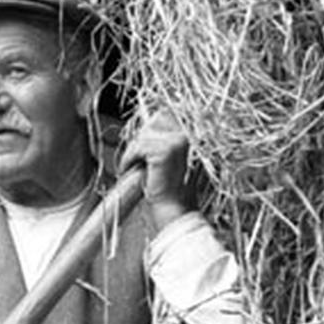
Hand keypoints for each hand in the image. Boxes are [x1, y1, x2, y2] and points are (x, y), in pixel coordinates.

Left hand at [118, 109, 191, 229]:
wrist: (176, 208)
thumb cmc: (173, 187)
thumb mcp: (172, 157)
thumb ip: (165, 138)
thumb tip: (148, 122)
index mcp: (194, 132)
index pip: (165, 115)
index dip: (150, 128)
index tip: (141, 144)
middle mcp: (190, 133)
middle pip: (154, 121)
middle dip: (141, 138)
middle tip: (136, 157)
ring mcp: (180, 139)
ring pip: (143, 135)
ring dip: (133, 151)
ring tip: (133, 166)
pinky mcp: (166, 149)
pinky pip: (138, 147)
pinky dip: (129, 158)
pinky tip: (130, 169)